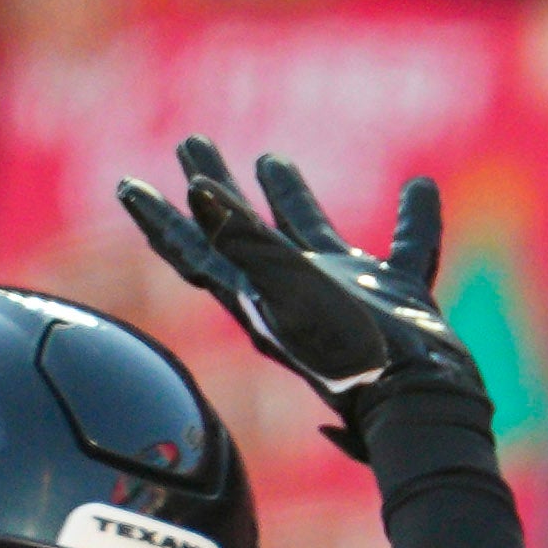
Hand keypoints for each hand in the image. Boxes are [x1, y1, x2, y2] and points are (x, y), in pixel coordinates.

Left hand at [115, 144, 489, 449]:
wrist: (418, 404)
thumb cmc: (349, 356)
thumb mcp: (289, 293)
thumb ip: (245, 243)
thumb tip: (195, 190)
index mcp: (256, 296)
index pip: (192, 249)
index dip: (158, 219)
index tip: (126, 185)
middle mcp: (292, 294)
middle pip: (237, 231)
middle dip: (212, 187)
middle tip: (190, 142)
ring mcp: (342, 295)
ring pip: (307, 232)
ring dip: (285, 195)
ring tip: (269, 158)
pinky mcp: (395, 298)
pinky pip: (404, 247)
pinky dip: (412, 218)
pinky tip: (421, 187)